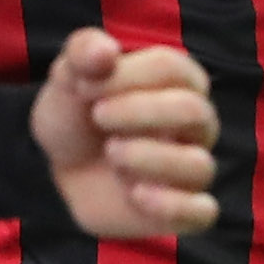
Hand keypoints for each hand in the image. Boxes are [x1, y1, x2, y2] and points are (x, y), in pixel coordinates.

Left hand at [29, 29, 219, 238]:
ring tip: (112, 154)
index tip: (82, 87)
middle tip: (98, 117)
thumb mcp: (68, 76)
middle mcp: (195, 121)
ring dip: (150, 158)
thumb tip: (106, 51)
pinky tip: (134, 194)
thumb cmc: (77, 112)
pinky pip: (202, 212)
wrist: (61, 165)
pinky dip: (171, 206)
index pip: (171, 67)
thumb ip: (83, 52)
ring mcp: (191, 166)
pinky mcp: (182, 208)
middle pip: (193, 111)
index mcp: (176, 80)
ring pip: (200, 165)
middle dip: (140, 112)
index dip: (125, 75)